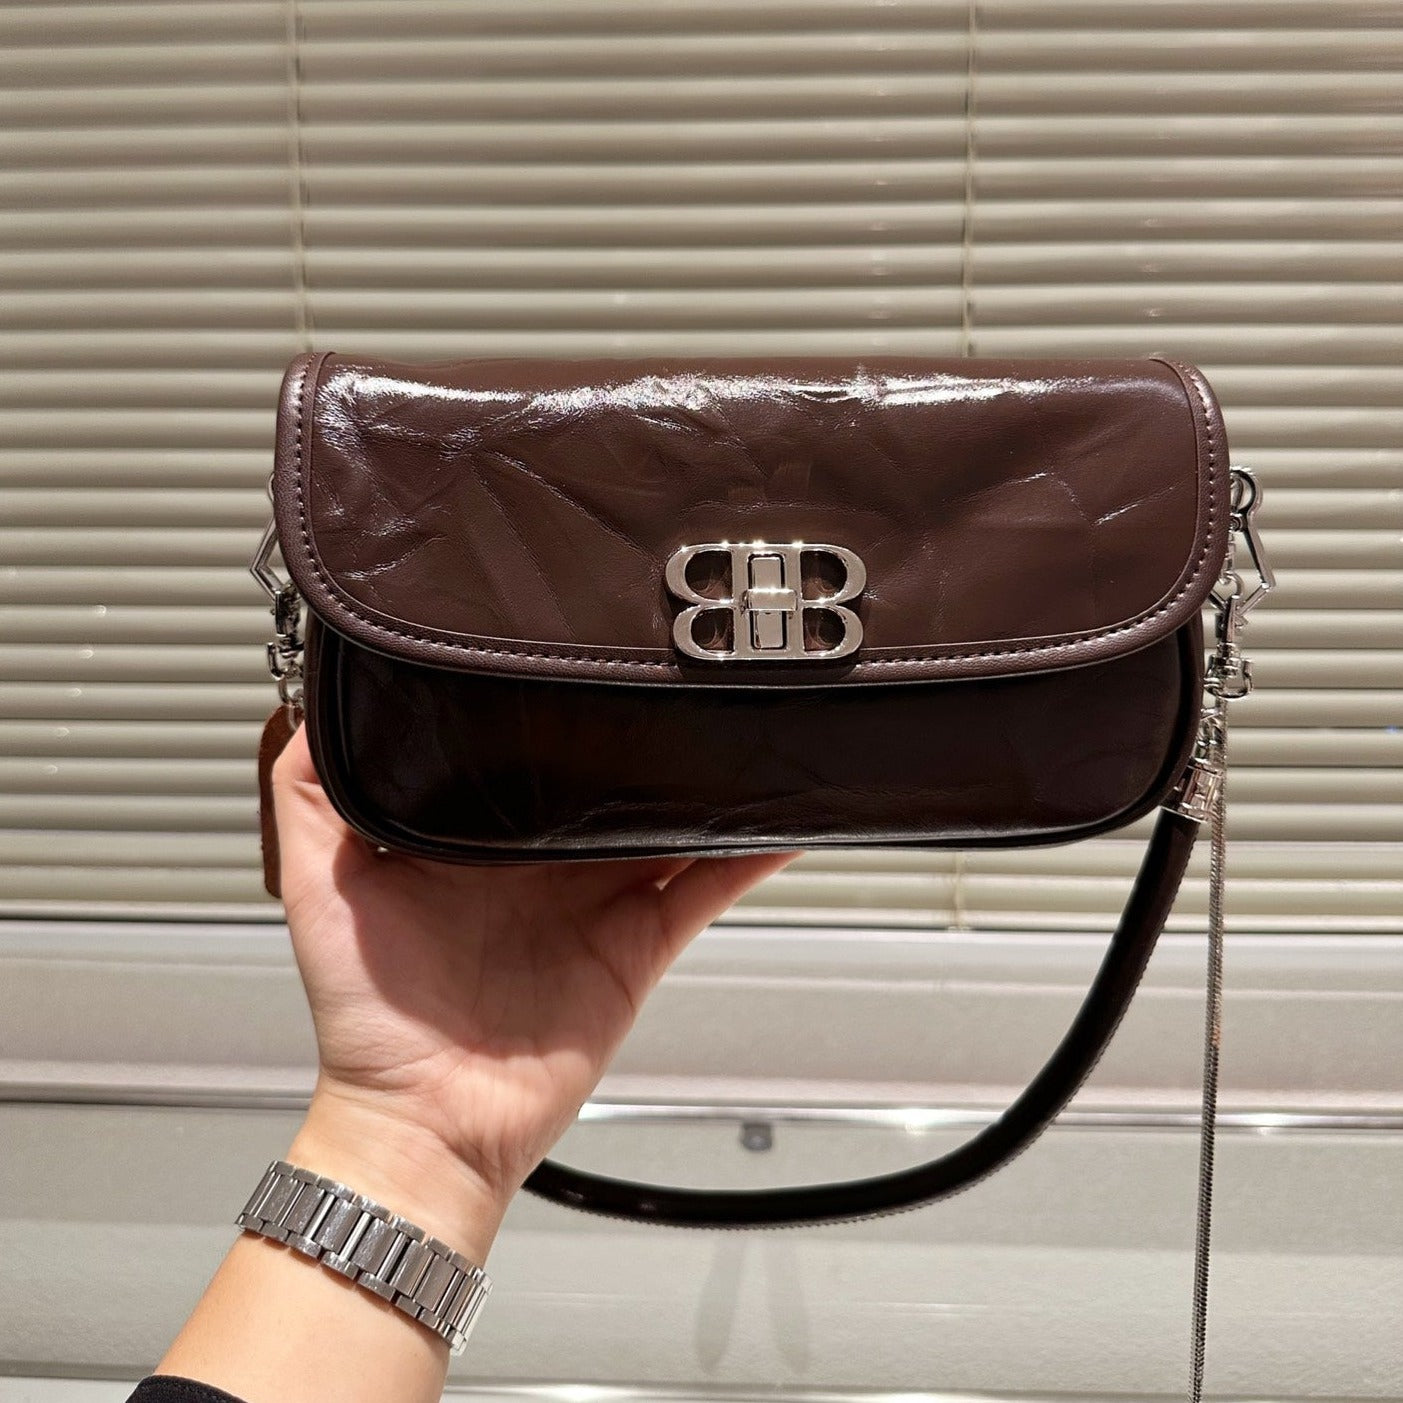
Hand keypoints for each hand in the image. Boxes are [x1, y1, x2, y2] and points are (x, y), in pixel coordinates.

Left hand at [270, 724, 795, 1245]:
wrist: (423, 1120)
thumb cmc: (367, 1016)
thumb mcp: (317, 886)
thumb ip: (310, 795)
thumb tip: (308, 707)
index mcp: (476, 837)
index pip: (525, 753)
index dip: (552, 706)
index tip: (575, 657)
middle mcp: (542, 863)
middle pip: (606, 781)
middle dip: (637, 732)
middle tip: (670, 673)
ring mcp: (597, 902)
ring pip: (666, 823)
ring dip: (703, 783)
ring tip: (737, 722)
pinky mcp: (637, 945)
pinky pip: (702, 891)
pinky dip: (747, 857)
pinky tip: (779, 820)